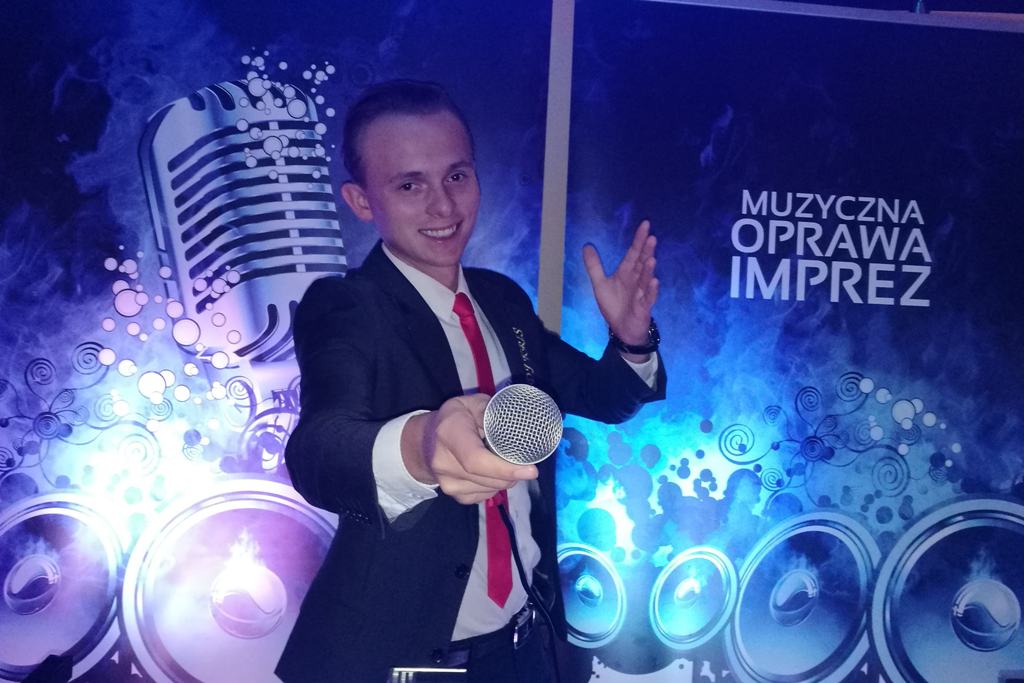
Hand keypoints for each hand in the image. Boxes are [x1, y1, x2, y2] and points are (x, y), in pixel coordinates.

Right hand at [403, 394, 537, 503]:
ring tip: (505, 461)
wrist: (423, 442)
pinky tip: (493, 472)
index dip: (504, 468)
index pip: (476, 459)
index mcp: (449, 433)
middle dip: (513, 473)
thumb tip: (516, 423)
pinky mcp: (454, 496)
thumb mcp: (470, 404)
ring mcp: (447, 483)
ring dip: (506, 479)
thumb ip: (491, 411)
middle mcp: (444, 462)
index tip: (531, 470)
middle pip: (488, 479)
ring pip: (490, 489)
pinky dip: (495, 485)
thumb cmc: (453, 418)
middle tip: (524, 461)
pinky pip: (485, 495)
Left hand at [583, 220, 658, 347]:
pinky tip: (654, 281)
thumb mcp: (600, 284)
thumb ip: (594, 266)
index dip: (638, 239)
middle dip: (647, 251)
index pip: (633, 253)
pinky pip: (649, 298)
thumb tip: (586, 245)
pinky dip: (652, 290)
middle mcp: (636, 280)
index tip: (645, 224)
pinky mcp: (644, 307)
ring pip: (646, 279)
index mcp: (627, 272)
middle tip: (652, 237)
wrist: (622, 329)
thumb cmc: (614, 305)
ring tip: (651, 258)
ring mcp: (642, 293)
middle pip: (642, 262)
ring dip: (648, 269)